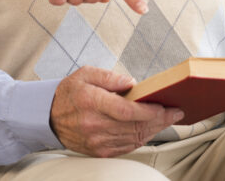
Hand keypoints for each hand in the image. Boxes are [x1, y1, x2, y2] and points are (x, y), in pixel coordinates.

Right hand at [50, 67, 182, 156]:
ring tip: (167, 120)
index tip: (164, 106)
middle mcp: (94, 125)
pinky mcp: (99, 151)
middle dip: (160, 120)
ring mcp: (96, 141)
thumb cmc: (69, 92)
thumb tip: (132, 83)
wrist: (48, 117)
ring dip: (154, 130)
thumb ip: (109, 77)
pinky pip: (127, 147)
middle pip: (135, 126)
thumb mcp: (86, 74)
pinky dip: (142, 139)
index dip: (148, 110)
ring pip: (134, 138)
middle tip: (176, 113)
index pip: (127, 110)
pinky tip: (150, 130)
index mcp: (91, 102)